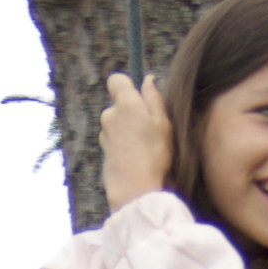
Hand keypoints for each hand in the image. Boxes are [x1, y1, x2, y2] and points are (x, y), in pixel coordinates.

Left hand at [100, 72, 171, 213]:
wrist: (134, 189)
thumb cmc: (154, 154)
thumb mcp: (163, 122)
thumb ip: (154, 98)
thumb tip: (147, 80)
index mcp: (125, 104)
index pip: (116, 79)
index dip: (128, 84)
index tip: (140, 96)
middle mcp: (110, 116)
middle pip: (119, 104)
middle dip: (133, 111)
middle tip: (152, 128)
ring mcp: (104, 134)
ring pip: (117, 123)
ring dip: (129, 129)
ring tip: (146, 146)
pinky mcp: (104, 151)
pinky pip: (116, 140)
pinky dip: (124, 144)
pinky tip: (137, 157)